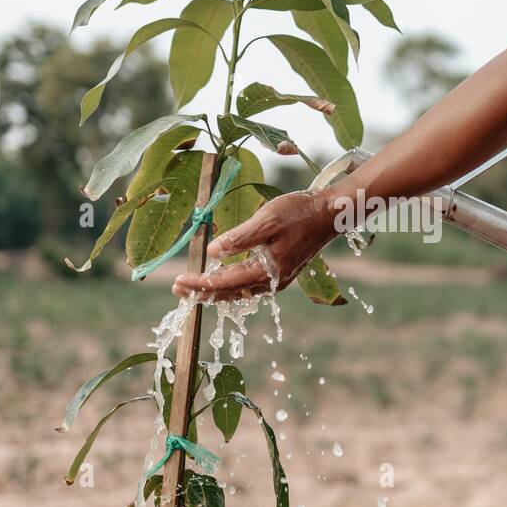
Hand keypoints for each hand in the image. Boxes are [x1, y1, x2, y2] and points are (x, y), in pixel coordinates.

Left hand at [172, 189, 338, 300]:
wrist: (329, 214)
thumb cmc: (299, 213)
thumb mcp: (267, 220)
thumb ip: (239, 238)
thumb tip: (212, 251)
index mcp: (266, 271)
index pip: (224, 283)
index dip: (200, 283)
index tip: (179, 280)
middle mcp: (271, 281)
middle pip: (230, 293)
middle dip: (202, 292)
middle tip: (177, 289)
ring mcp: (277, 279)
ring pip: (239, 292)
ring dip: (215, 290)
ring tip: (193, 287)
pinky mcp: (280, 272)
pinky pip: (249, 285)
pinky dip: (231, 285)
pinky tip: (221, 279)